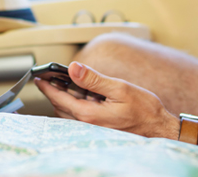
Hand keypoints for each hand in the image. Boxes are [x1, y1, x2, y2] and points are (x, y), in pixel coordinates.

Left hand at [35, 61, 178, 138]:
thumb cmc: (143, 110)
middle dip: (53, 91)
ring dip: (64, 97)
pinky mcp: (98, 127)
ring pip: (69, 112)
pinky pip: (79, 115)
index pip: (60, 99)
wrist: (158, 128)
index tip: (39, 78)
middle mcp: (88, 125)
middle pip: (61, 106)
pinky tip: (82, 93)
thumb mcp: (119, 88)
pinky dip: (75, 103)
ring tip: (64, 81)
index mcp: (89, 115)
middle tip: (48, 77)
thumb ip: (93, 79)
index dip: (47, 87)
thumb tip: (73, 68)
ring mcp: (92, 128)